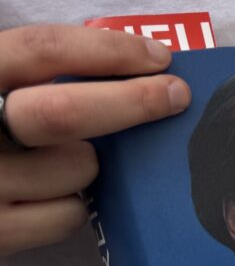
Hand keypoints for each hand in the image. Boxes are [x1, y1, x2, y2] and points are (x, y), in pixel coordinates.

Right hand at [0, 24, 189, 256]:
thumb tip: (129, 68)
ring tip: (60, 162)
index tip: (158, 56)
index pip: (39, 49)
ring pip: (75, 169)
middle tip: (173, 96)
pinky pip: (66, 217)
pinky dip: (73, 207)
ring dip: (90, 164)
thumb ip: (29, 76)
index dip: (106, 49)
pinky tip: (46, 198)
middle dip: (132, 102)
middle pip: (62, 112)